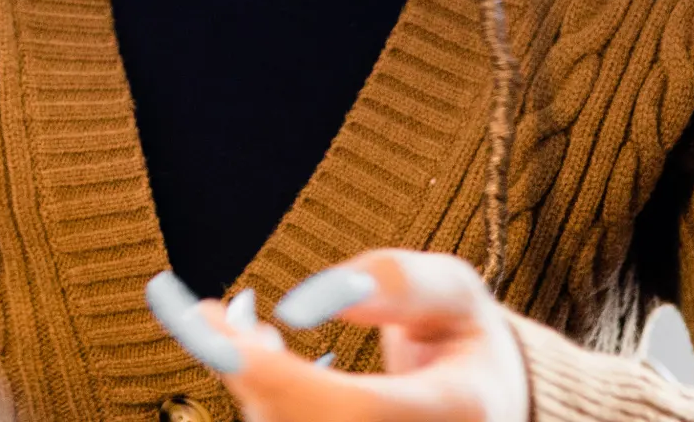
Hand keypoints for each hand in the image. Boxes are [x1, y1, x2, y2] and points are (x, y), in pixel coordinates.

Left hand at [155, 250, 531, 421]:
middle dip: (243, 373)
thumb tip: (302, 305)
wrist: (488, 405)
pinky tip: (258, 361)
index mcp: (460, 410)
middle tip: (206, 316)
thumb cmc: (461, 339)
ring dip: (247, 385)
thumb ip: (398, 284)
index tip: (214, 318)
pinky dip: (263, 401)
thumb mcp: (451, 293)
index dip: (276, 374)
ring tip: (237, 328)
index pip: (354, 409)